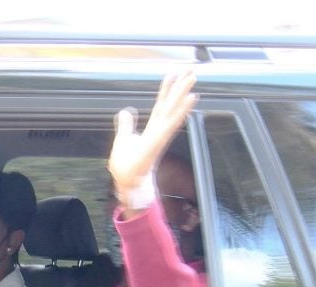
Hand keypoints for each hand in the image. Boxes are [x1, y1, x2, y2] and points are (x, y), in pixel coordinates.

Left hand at [108, 71, 197, 196]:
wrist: (128, 186)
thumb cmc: (126, 168)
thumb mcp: (122, 140)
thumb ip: (126, 125)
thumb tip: (126, 111)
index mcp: (151, 130)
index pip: (160, 106)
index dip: (166, 90)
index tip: (173, 73)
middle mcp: (158, 132)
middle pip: (170, 105)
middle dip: (180, 87)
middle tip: (191, 70)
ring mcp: (159, 137)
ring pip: (173, 112)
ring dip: (183, 95)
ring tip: (192, 78)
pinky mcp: (157, 144)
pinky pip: (170, 125)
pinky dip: (180, 112)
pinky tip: (190, 100)